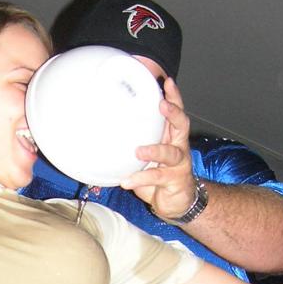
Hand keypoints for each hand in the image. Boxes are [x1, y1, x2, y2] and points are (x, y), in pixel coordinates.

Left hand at [120, 77, 198, 219]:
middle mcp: (179, 146)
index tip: (167, 82)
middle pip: (182, 125)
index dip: (174, 96)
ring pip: (170, 153)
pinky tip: (127, 181)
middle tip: (162, 105)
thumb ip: (133, 143)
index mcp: (171, 136)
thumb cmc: (159, 174)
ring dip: (154, 151)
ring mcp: (179, 164)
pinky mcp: (176, 181)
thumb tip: (101, 130)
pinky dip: (141, 178)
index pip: (176, 112)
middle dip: (173, 113)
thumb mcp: (146, 155)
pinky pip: (158, 178)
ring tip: (139, 151)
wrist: (177, 200)